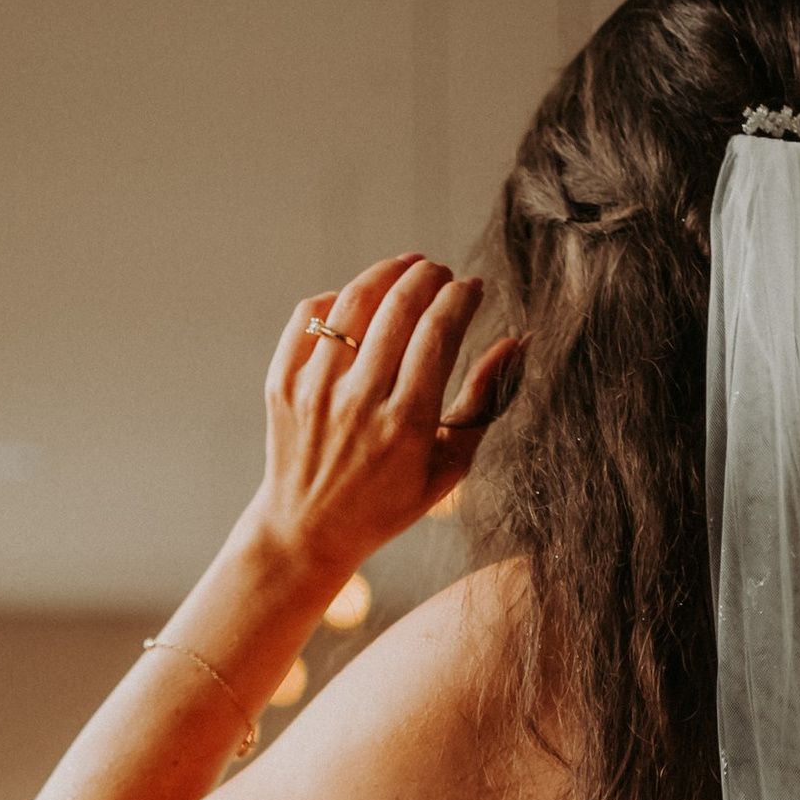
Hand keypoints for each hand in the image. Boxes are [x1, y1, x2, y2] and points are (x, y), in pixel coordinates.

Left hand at [255, 256, 523, 583]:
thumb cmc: (387, 503)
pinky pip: (309, 316)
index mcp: (406, 425)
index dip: (461, 297)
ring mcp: (315, 390)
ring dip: (387, 273)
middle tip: (441, 274)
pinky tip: (360, 301)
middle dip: (428, 277)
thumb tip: (515, 344)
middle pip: (399, 307)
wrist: (308, 531)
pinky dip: (338, 297)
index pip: (439, 332)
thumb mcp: (448, 468)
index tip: (472, 288)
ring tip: (407, 268)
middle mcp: (358, 403)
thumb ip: (483, 404)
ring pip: (354, 301)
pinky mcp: (283, 382)